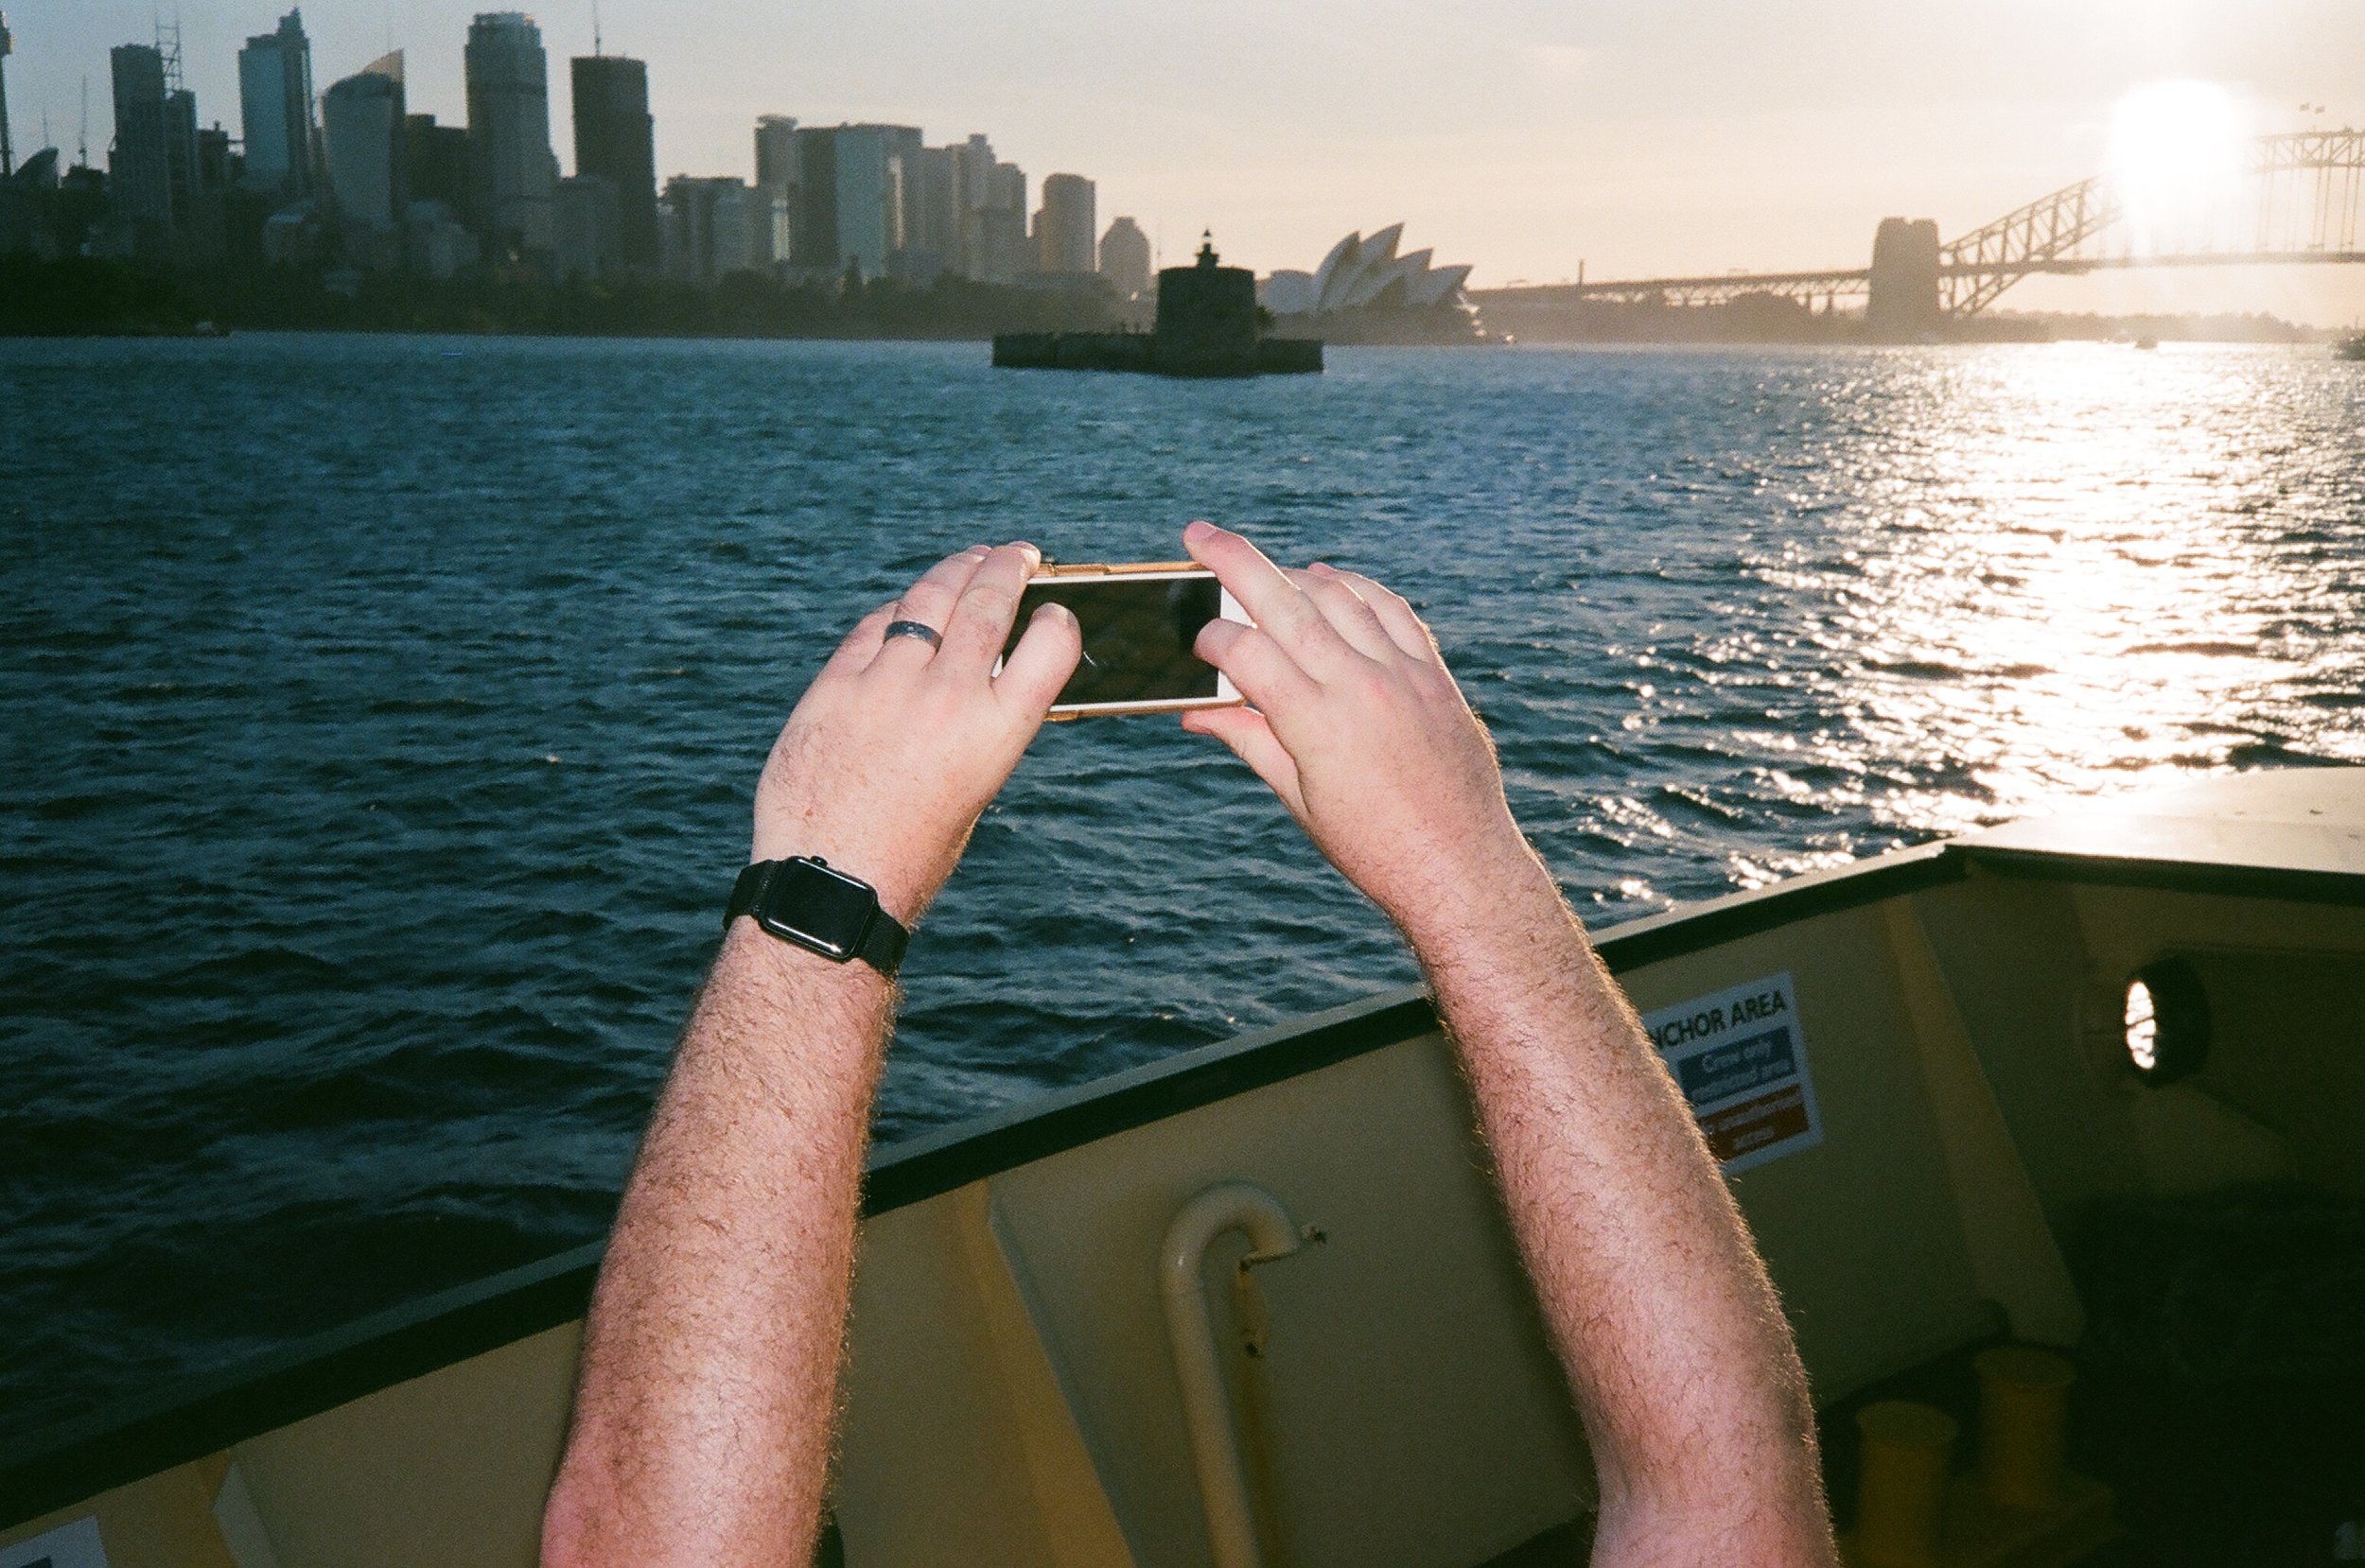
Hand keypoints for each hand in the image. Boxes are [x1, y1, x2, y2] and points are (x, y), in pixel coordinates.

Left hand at [751, 543, 1080, 923]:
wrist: (835, 883)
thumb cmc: (913, 850)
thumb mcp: (976, 787)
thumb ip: (983, 722)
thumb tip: (985, 666)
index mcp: (997, 731)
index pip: (1051, 641)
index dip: (1059, 615)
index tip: (1054, 608)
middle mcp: (947, 697)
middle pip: (988, 601)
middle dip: (1007, 566)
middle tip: (1016, 555)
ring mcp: (885, 686)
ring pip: (927, 598)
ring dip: (954, 571)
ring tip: (967, 562)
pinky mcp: (833, 686)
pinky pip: (872, 628)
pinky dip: (896, 612)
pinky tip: (905, 609)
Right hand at [1179, 522, 1544, 940]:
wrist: (1460, 868)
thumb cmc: (1374, 848)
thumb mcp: (1299, 800)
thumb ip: (1249, 741)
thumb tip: (1197, 712)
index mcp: (1315, 724)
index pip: (1246, 651)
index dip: (1211, 639)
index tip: (1197, 644)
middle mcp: (1359, 685)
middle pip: (1285, 602)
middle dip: (1234, 561)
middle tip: (1199, 532)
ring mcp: (1403, 674)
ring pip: (1340, 595)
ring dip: (1295, 574)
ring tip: (1264, 569)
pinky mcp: (1435, 675)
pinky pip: (1393, 609)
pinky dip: (1357, 588)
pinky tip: (1332, 582)